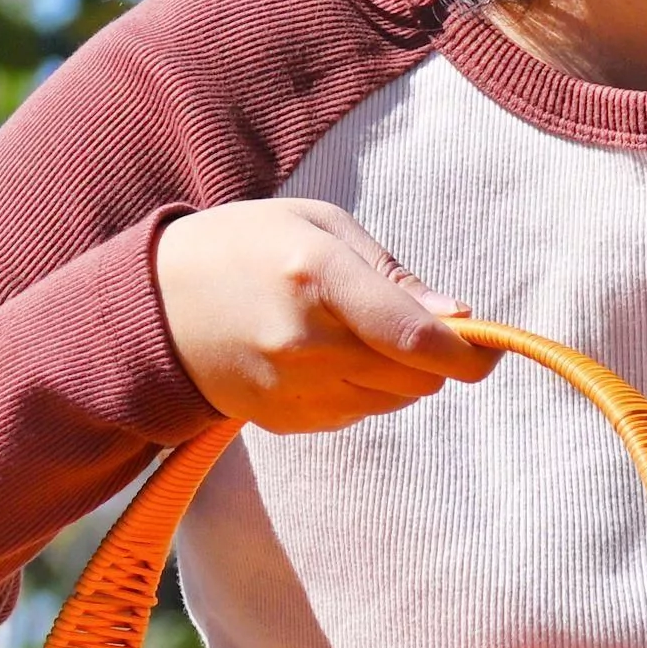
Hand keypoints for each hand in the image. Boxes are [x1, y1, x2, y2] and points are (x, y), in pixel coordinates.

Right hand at [152, 199, 496, 432]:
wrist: (153, 306)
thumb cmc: (244, 247)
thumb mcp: (318, 226)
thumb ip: (391, 275)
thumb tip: (459, 318)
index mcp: (316, 278)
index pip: (415, 339)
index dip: (469, 352)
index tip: (493, 348)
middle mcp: (305, 344)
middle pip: (417, 378)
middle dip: (435, 357)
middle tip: (416, 325)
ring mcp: (290, 391)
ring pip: (393, 400)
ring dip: (397, 373)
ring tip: (352, 331)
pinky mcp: (282, 422)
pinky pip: (356, 414)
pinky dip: (360, 390)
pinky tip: (321, 356)